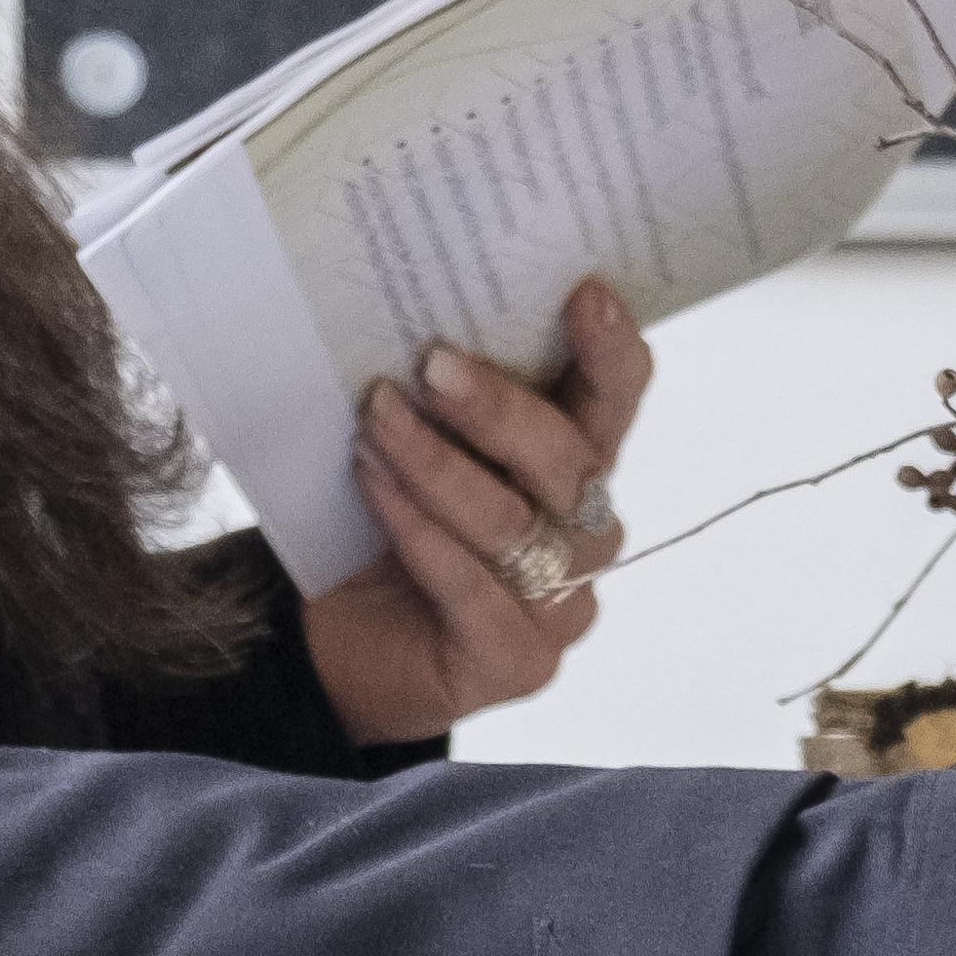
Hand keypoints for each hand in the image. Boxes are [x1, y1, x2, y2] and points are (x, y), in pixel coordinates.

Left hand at [304, 280, 651, 744]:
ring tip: (375, 420)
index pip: (618, 399)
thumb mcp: (427, 448)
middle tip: (430, 363)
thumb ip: (448, 398)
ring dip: (436, 464)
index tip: (583, 291)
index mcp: (578, 464)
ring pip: (511, 523)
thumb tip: (425, 321)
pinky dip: (417, 530)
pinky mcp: (517, 663)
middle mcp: (586, 534)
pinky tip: (371, 484)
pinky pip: (470, 585)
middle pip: (567, 461)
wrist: (338, 646)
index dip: (611, 349)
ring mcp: (562, 605)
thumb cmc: (385, 529)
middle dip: (498, 409)